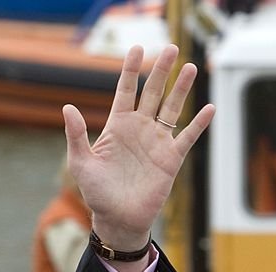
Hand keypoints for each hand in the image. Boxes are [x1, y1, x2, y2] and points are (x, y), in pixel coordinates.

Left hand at [64, 43, 215, 249]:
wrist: (117, 218)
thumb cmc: (96, 193)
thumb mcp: (81, 163)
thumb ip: (76, 136)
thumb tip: (66, 107)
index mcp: (117, 127)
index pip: (126, 92)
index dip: (131, 71)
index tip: (137, 48)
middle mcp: (139, 129)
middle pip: (153, 93)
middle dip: (161, 71)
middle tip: (171, 48)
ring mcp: (156, 142)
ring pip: (172, 108)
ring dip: (181, 89)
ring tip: (191, 67)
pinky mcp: (171, 158)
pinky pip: (187, 136)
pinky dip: (198, 124)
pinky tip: (209, 108)